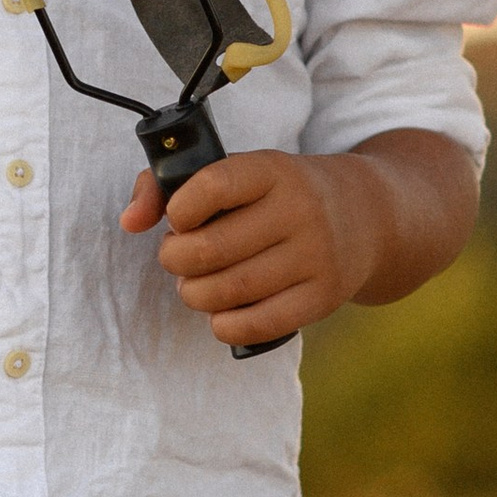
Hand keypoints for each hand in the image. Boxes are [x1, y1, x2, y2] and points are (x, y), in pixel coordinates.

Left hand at [121, 149, 385, 348]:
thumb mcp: (236, 173)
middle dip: (176, 260)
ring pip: (230, 290)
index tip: (179, 219)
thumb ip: (167, 186)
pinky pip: (259, 323)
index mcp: (273, 170)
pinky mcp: (324, 296)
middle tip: (178, 259)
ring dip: (195, 294)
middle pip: (211, 249)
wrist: (367, 216)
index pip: (211, 186)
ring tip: (196, 285)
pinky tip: (221, 313)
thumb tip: (129, 221)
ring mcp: (316, 256)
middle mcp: (299, 210)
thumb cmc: (277, 195)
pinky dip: (225, 325)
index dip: (179, 209)